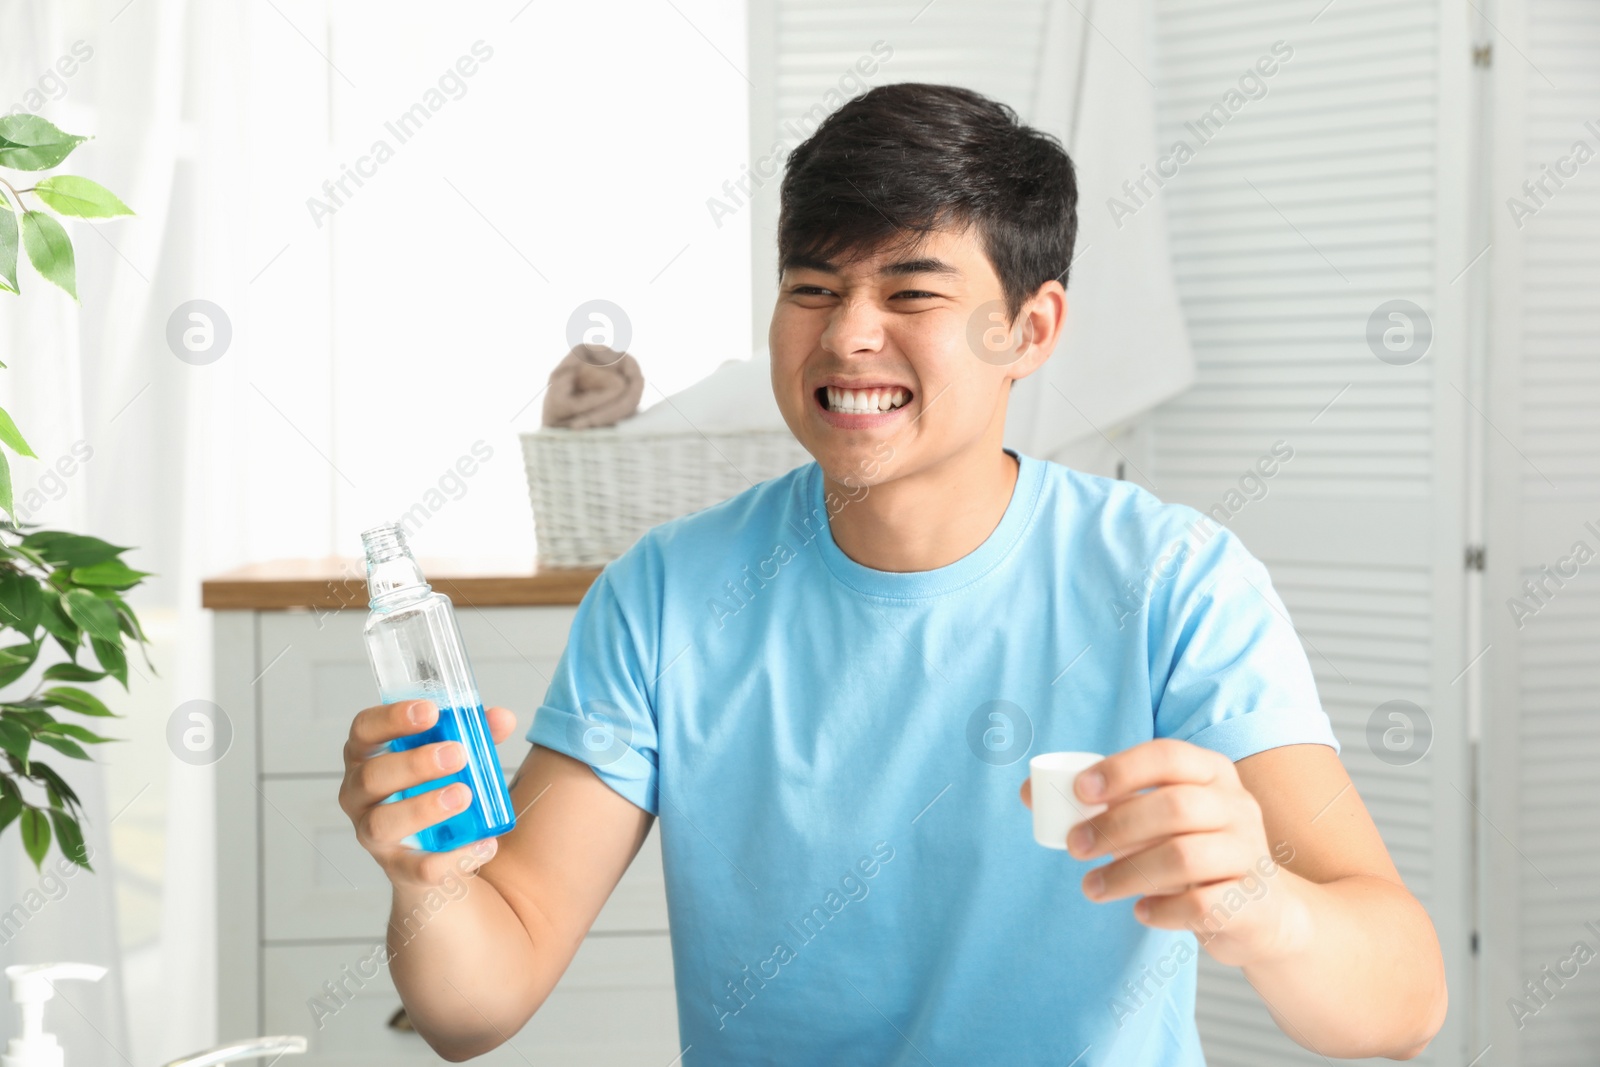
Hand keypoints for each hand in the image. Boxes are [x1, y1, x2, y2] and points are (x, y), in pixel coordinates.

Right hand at [339, 699, 519, 886]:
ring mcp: (374, 836)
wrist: (440, 857)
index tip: (430, 712)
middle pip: (371, 776)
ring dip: (423, 808)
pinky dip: (454, 858)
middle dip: (414, 764)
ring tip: (464, 795)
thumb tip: (502, 718)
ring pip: (382, 824)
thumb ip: (478, 734)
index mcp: (369, 757)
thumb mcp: (456, 757)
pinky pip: (419, 869)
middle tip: (457, 755)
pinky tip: (485, 843)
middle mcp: (360, 796)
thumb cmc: (437, 789)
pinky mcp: (398, 870)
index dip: (391, 718)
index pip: (364, 730)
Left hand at [1019, 738, 1310, 966]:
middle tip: (1074, 847)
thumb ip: (1105, 805)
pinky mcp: (1253, 903)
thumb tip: (1029, 793)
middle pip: (1174, 807)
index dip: (1121, 770)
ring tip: (1092, 887)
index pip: (1168, 756)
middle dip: (1114, 827)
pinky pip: (1202, 905)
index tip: (1079, 792)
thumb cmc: (1194, 853)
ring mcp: (1251, 854)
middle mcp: (1238, 807)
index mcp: (1212, 773)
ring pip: (1184, 857)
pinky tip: (1140, 911)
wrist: (1263, 912)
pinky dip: (1161, 909)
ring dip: (1126, 873)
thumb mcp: (1157, 821)